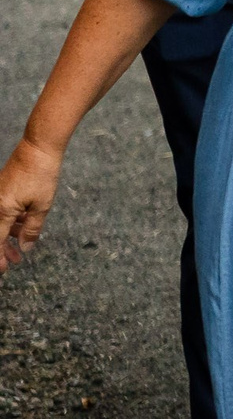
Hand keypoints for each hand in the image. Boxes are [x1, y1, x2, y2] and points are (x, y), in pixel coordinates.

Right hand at [0, 138, 63, 272]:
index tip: (4, 269)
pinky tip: (22, 227)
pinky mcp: (1, 192)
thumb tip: (25, 248)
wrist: (38, 149)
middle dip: (2, 251)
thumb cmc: (41, 175)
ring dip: (7, 237)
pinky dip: (9, 222)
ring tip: (21, 247)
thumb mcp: (42, 205)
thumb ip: (32, 229)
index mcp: (1, 211)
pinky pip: (1, 213)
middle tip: (14, 262)